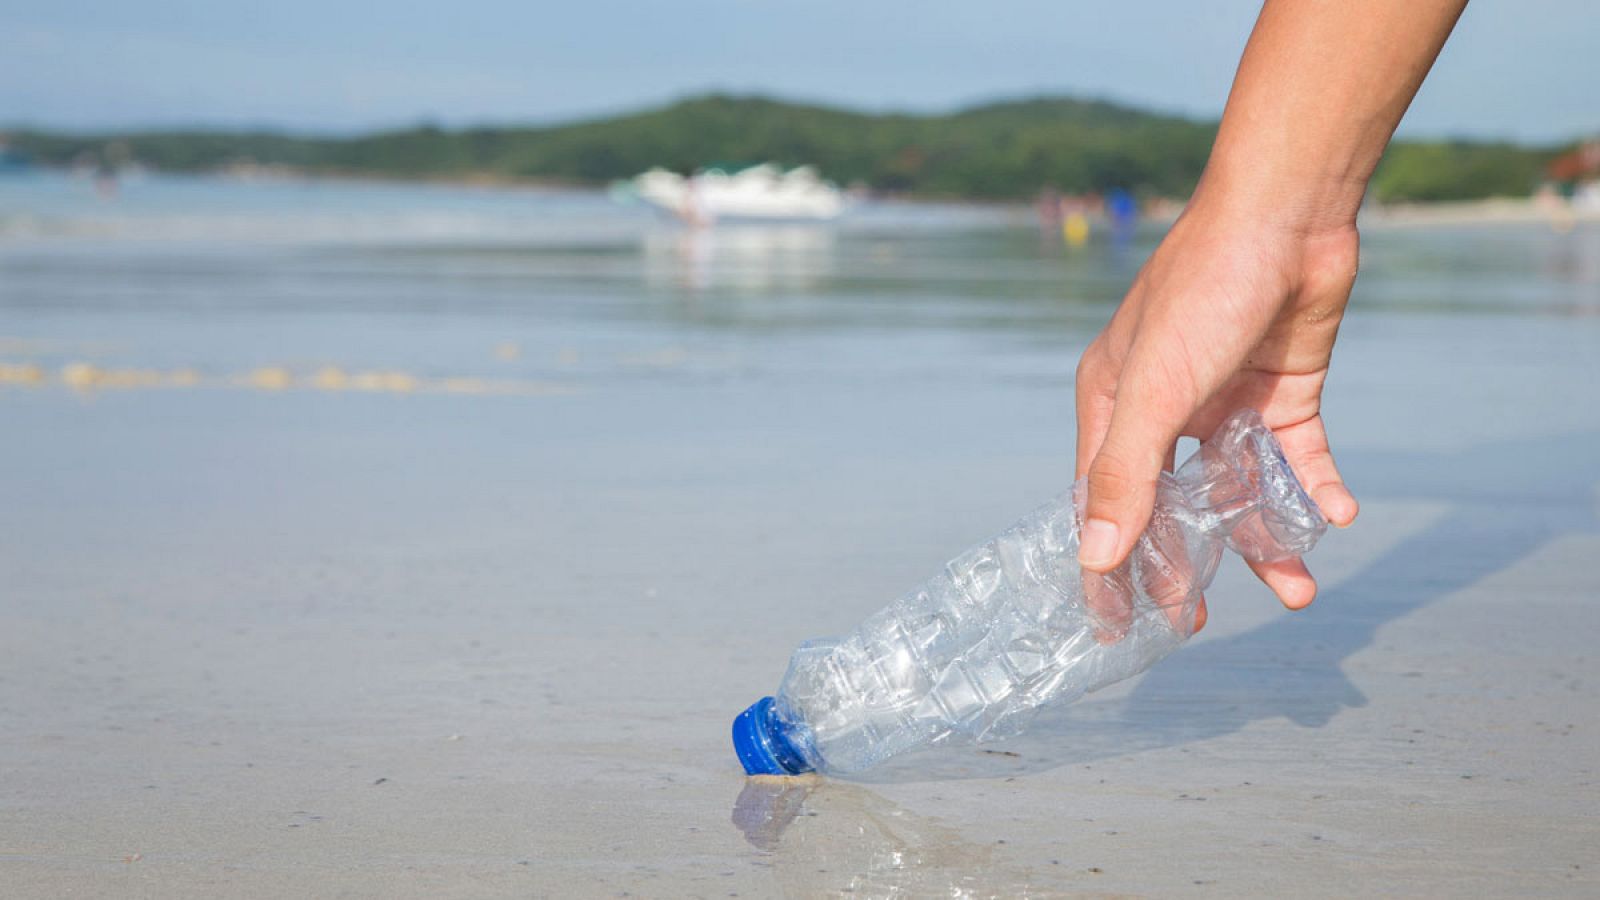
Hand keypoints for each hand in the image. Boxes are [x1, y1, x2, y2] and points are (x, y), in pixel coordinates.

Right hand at [1073, 193, 1361, 615]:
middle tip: (1201, 621)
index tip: (1118, 626)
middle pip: (1172, 504)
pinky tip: (1337, 513)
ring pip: (1241, 489)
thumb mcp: (1155, 391)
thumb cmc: (1204, 291)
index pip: (1104, 501)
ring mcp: (1226, 401)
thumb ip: (1125, 475)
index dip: (1108, 564)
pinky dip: (1315, 488)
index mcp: (1114, 404)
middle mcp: (1166, 408)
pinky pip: (1297, 457)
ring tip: (1300, 591)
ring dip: (1266, 539)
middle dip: (1188, 562)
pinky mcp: (1284, 390)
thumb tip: (1095, 560)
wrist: (1290, 215)